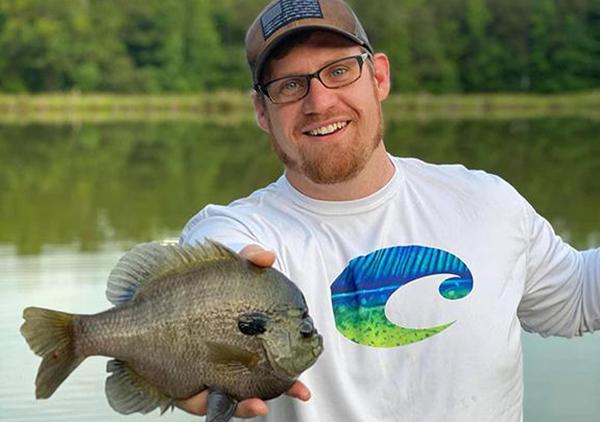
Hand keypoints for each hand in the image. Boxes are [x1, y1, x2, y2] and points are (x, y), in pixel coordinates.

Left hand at [177, 244, 311, 417]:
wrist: (154, 295)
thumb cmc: (196, 287)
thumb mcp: (222, 271)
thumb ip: (245, 261)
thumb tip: (268, 256)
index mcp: (243, 346)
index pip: (271, 367)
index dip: (291, 381)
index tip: (305, 388)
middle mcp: (227, 366)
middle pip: (257, 388)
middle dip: (279, 394)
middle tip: (300, 393)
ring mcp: (205, 377)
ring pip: (230, 400)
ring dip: (247, 407)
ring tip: (260, 406)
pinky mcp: (181, 387)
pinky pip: (198, 402)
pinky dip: (209, 406)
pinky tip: (214, 399)